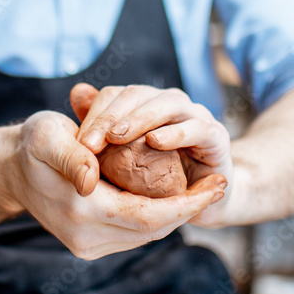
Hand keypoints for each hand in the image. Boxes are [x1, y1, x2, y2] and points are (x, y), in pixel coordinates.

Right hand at [3, 110, 227, 258]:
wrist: (10, 170)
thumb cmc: (32, 144)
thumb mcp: (46, 136)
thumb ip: (69, 155)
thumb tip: (90, 180)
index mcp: (80, 211)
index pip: (148, 216)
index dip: (186, 204)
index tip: (216, 183)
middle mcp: (86, 238)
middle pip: (154, 231)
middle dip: (190, 210)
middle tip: (219, 184)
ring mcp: (88, 245)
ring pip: (148, 235)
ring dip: (178, 215)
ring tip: (205, 190)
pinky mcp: (91, 244)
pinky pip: (136, 233)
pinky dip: (159, 217)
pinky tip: (176, 197)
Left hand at [70, 83, 234, 227]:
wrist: (202, 201)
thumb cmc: (159, 178)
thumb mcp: (124, 155)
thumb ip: (103, 124)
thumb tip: (77, 92)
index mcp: (147, 102)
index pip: (117, 95)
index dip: (96, 113)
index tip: (77, 141)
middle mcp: (171, 102)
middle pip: (138, 94)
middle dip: (112, 116)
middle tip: (90, 142)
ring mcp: (196, 115)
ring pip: (167, 104)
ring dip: (140, 119)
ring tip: (117, 136)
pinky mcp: (216, 135)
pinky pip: (196, 128)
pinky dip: (175, 133)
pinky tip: (154, 142)